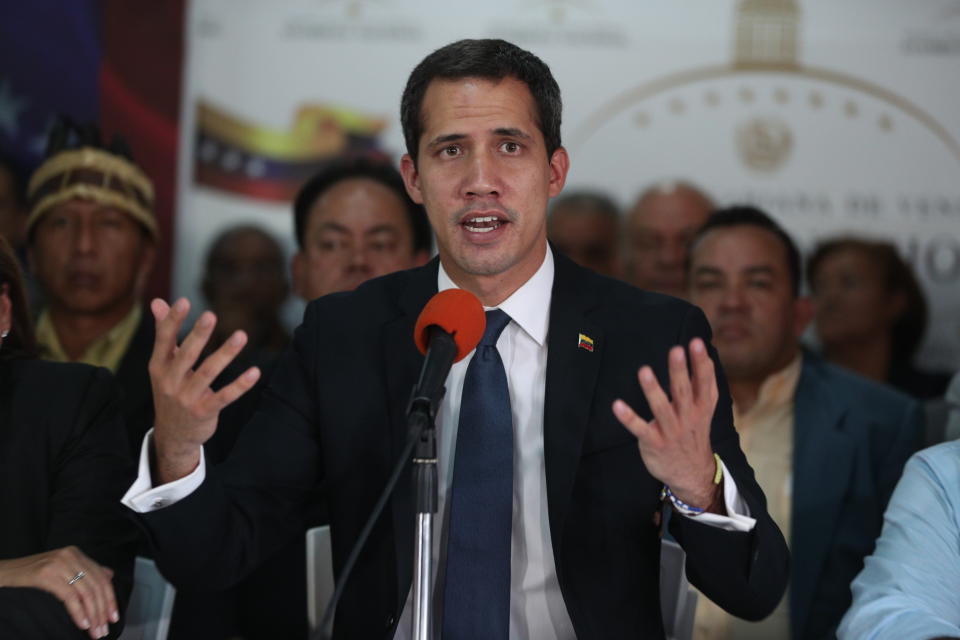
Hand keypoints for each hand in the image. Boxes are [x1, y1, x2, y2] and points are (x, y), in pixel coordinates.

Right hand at [0, 546, 117, 638]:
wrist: (3, 573)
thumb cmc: (31, 575)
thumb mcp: (62, 569)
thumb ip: (85, 570)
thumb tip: (109, 576)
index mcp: (76, 554)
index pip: (101, 578)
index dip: (110, 599)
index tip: (114, 617)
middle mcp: (71, 556)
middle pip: (96, 586)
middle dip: (103, 610)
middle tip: (104, 629)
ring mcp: (59, 564)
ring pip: (85, 592)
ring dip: (93, 615)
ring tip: (95, 631)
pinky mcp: (47, 575)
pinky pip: (70, 596)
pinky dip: (79, 612)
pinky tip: (83, 624)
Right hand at [149, 298, 260, 483]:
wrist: (172, 436)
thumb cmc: (171, 390)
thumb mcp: (162, 365)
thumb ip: (164, 334)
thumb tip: (157, 301)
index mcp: (159, 366)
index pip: (164, 340)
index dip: (173, 321)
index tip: (184, 301)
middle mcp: (170, 381)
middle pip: (186, 355)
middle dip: (198, 335)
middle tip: (211, 315)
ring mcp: (186, 398)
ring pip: (208, 372)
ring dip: (225, 354)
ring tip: (242, 335)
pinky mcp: (203, 412)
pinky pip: (224, 397)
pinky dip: (240, 385)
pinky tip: (255, 372)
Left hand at [612, 337, 720, 511]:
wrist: (691, 473)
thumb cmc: (694, 433)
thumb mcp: (705, 410)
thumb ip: (704, 385)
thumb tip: (705, 357)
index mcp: (701, 407)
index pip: (703, 382)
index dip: (701, 363)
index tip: (696, 343)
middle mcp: (687, 417)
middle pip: (683, 391)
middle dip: (679, 371)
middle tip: (676, 350)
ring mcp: (670, 431)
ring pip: (661, 408)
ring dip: (652, 390)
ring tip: (644, 371)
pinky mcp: (653, 442)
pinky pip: (639, 428)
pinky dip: (628, 417)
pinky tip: (617, 405)